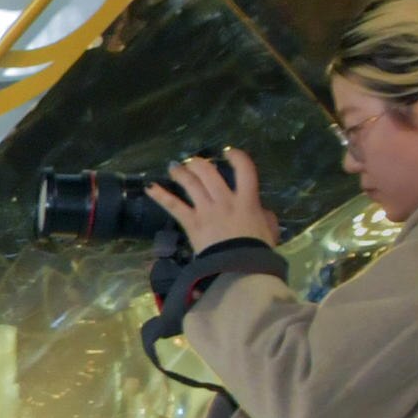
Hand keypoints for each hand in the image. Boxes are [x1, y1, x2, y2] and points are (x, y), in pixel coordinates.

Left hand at [142, 146, 276, 256]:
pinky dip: (160, 195)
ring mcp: (206, 210)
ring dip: (181, 172)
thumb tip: (260, 210)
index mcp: (246, 200)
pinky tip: (149, 187)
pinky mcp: (191, 222)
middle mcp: (225, 200)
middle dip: (200, 164)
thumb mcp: (269, 228)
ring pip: (191, 184)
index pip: (245, 170)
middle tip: (193, 161)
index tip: (228, 152)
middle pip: (209, 174)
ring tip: (174, 167)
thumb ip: (264, 215)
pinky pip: (173, 205)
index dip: (236, 157)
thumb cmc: (256, 249)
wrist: (238, 266)